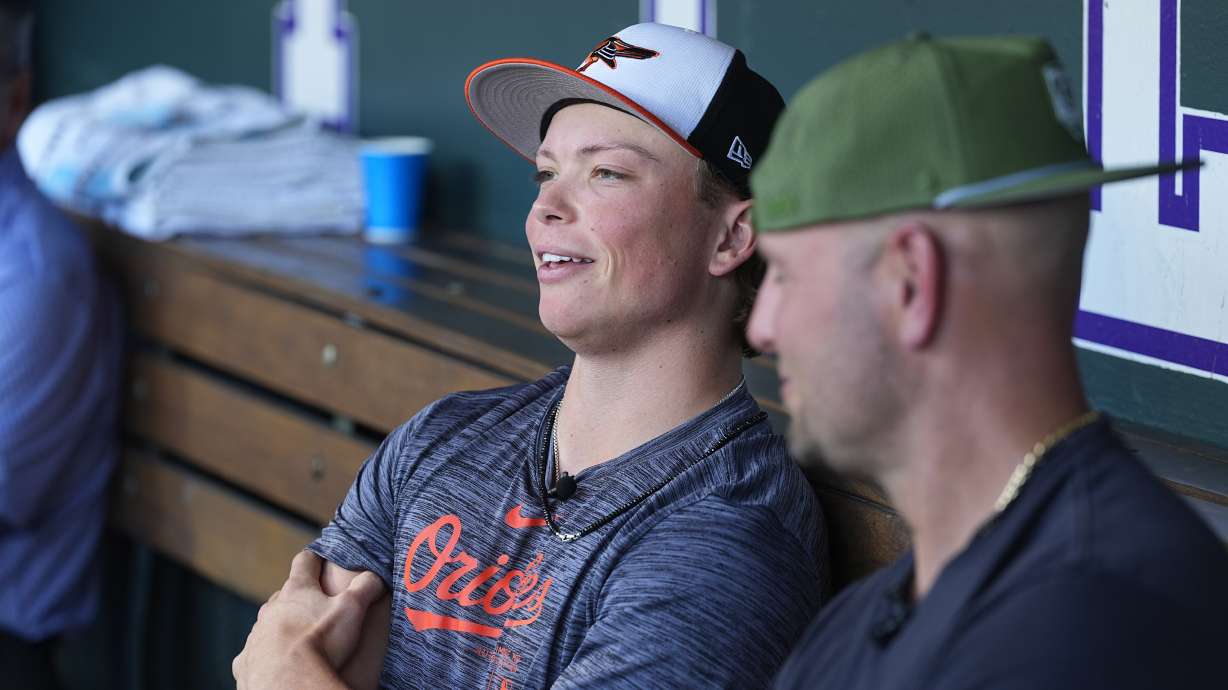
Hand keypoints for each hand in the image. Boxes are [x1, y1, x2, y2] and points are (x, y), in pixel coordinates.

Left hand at [233, 551, 386, 688]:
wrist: (288, 682)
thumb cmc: (321, 642)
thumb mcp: (352, 608)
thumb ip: (365, 587)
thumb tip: (375, 575)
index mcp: (297, 590)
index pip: (305, 562)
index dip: (315, 558)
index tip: (320, 558)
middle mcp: (272, 608)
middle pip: (284, 594)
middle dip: (298, 597)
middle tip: (315, 606)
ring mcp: (257, 634)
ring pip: (269, 623)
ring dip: (281, 625)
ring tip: (299, 637)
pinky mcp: (247, 660)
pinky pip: (255, 652)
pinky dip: (267, 653)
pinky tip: (279, 661)